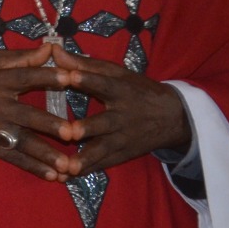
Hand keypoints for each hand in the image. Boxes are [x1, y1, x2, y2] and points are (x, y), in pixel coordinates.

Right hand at [0, 45, 80, 181]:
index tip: (71, 78)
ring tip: (67, 166)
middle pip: (28, 116)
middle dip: (49, 125)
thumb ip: (19, 57)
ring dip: (46, 154)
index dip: (48, 77)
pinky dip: (33, 167)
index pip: (26, 77)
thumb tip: (49, 48)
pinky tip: (52, 176)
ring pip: (24, 142)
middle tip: (71, 133)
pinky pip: (14, 158)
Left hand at [52, 49, 190, 175]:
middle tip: (71, 133)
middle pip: (104, 123)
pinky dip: (87, 170)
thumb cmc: (138, 90)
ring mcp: (123, 139)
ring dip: (86, 159)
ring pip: (103, 150)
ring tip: (68, 167)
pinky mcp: (122, 155)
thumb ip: (85, 65)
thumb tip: (55, 50)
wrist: (174, 117)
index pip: (104, 85)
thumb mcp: (118, 74)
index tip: (70, 77)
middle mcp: (122, 117)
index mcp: (121, 91)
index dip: (87, 80)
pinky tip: (67, 177)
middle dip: (88, 128)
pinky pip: (103, 164)